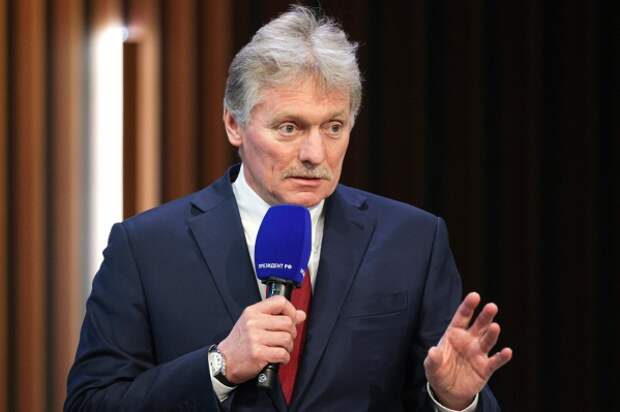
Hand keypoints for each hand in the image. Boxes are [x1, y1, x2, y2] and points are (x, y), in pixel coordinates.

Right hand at [218, 296, 305, 384]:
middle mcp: (253, 323)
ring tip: (281, 348)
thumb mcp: (254, 323)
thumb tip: (301, 315)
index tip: (292, 318)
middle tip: (286, 338)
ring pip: (287, 338)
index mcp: (253, 312)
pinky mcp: (258, 354)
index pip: (279, 301)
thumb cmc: (241, 341)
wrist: (225, 360)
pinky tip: (278, 358)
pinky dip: (284, 358)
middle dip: (292, 333)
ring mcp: (255, 338)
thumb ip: (277, 317)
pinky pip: (282, 353)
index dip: (291, 310)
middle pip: (287, 322)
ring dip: (288, 347)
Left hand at [424, 292, 511, 409]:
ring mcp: (478, 353)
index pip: (462, 317)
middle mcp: (469, 340)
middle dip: (485, 316)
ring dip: (491, 334)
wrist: (448, 391)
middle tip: (491, 306)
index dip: (468, 306)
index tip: (475, 296)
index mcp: (454, 334)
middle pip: (478, 325)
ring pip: (487, 340)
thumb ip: (433, 358)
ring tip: (494, 326)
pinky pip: (495, 361)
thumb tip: (433, 351)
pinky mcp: (486, 368)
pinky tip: (507, 352)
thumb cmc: (439, 372)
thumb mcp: (431, 366)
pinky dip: (501, 357)